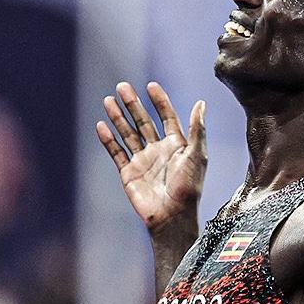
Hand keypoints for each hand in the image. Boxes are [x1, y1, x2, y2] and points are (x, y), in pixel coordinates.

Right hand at [96, 82, 206, 232]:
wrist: (172, 217)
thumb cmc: (189, 188)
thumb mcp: (197, 156)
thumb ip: (197, 129)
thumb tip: (201, 102)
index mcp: (177, 145)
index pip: (167, 117)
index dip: (160, 101)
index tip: (151, 85)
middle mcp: (159, 150)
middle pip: (143, 122)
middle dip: (133, 104)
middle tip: (122, 86)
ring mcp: (142, 161)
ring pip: (128, 134)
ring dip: (118, 117)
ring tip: (108, 100)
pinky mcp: (129, 173)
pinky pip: (116, 153)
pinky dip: (109, 139)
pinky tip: (101, 125)